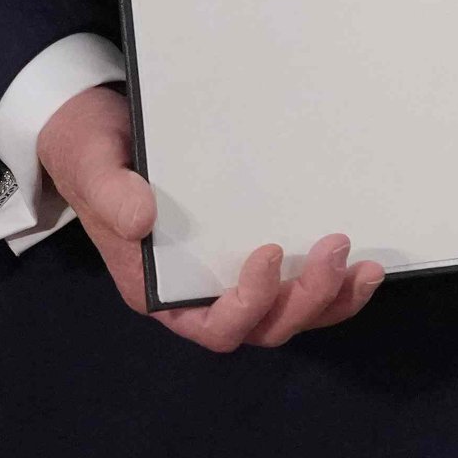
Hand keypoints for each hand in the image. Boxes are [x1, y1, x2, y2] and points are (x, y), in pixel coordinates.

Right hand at [35, 84, 383, 349]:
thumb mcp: (91, 163)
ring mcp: (230, 276)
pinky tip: (363, 265)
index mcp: (157, 289)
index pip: (210, 325)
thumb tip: (141, 221)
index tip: (268, 252)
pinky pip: (297, 288)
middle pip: (261, 327)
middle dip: (304, 299)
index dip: (246, 304)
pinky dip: (333, 285)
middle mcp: (197, 294)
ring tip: (366, 269)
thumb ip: (109, 192)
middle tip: (335, 248)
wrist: (100, 129)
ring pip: (288, 315)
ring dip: (330, 300)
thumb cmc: (91, 150)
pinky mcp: (255, 254)